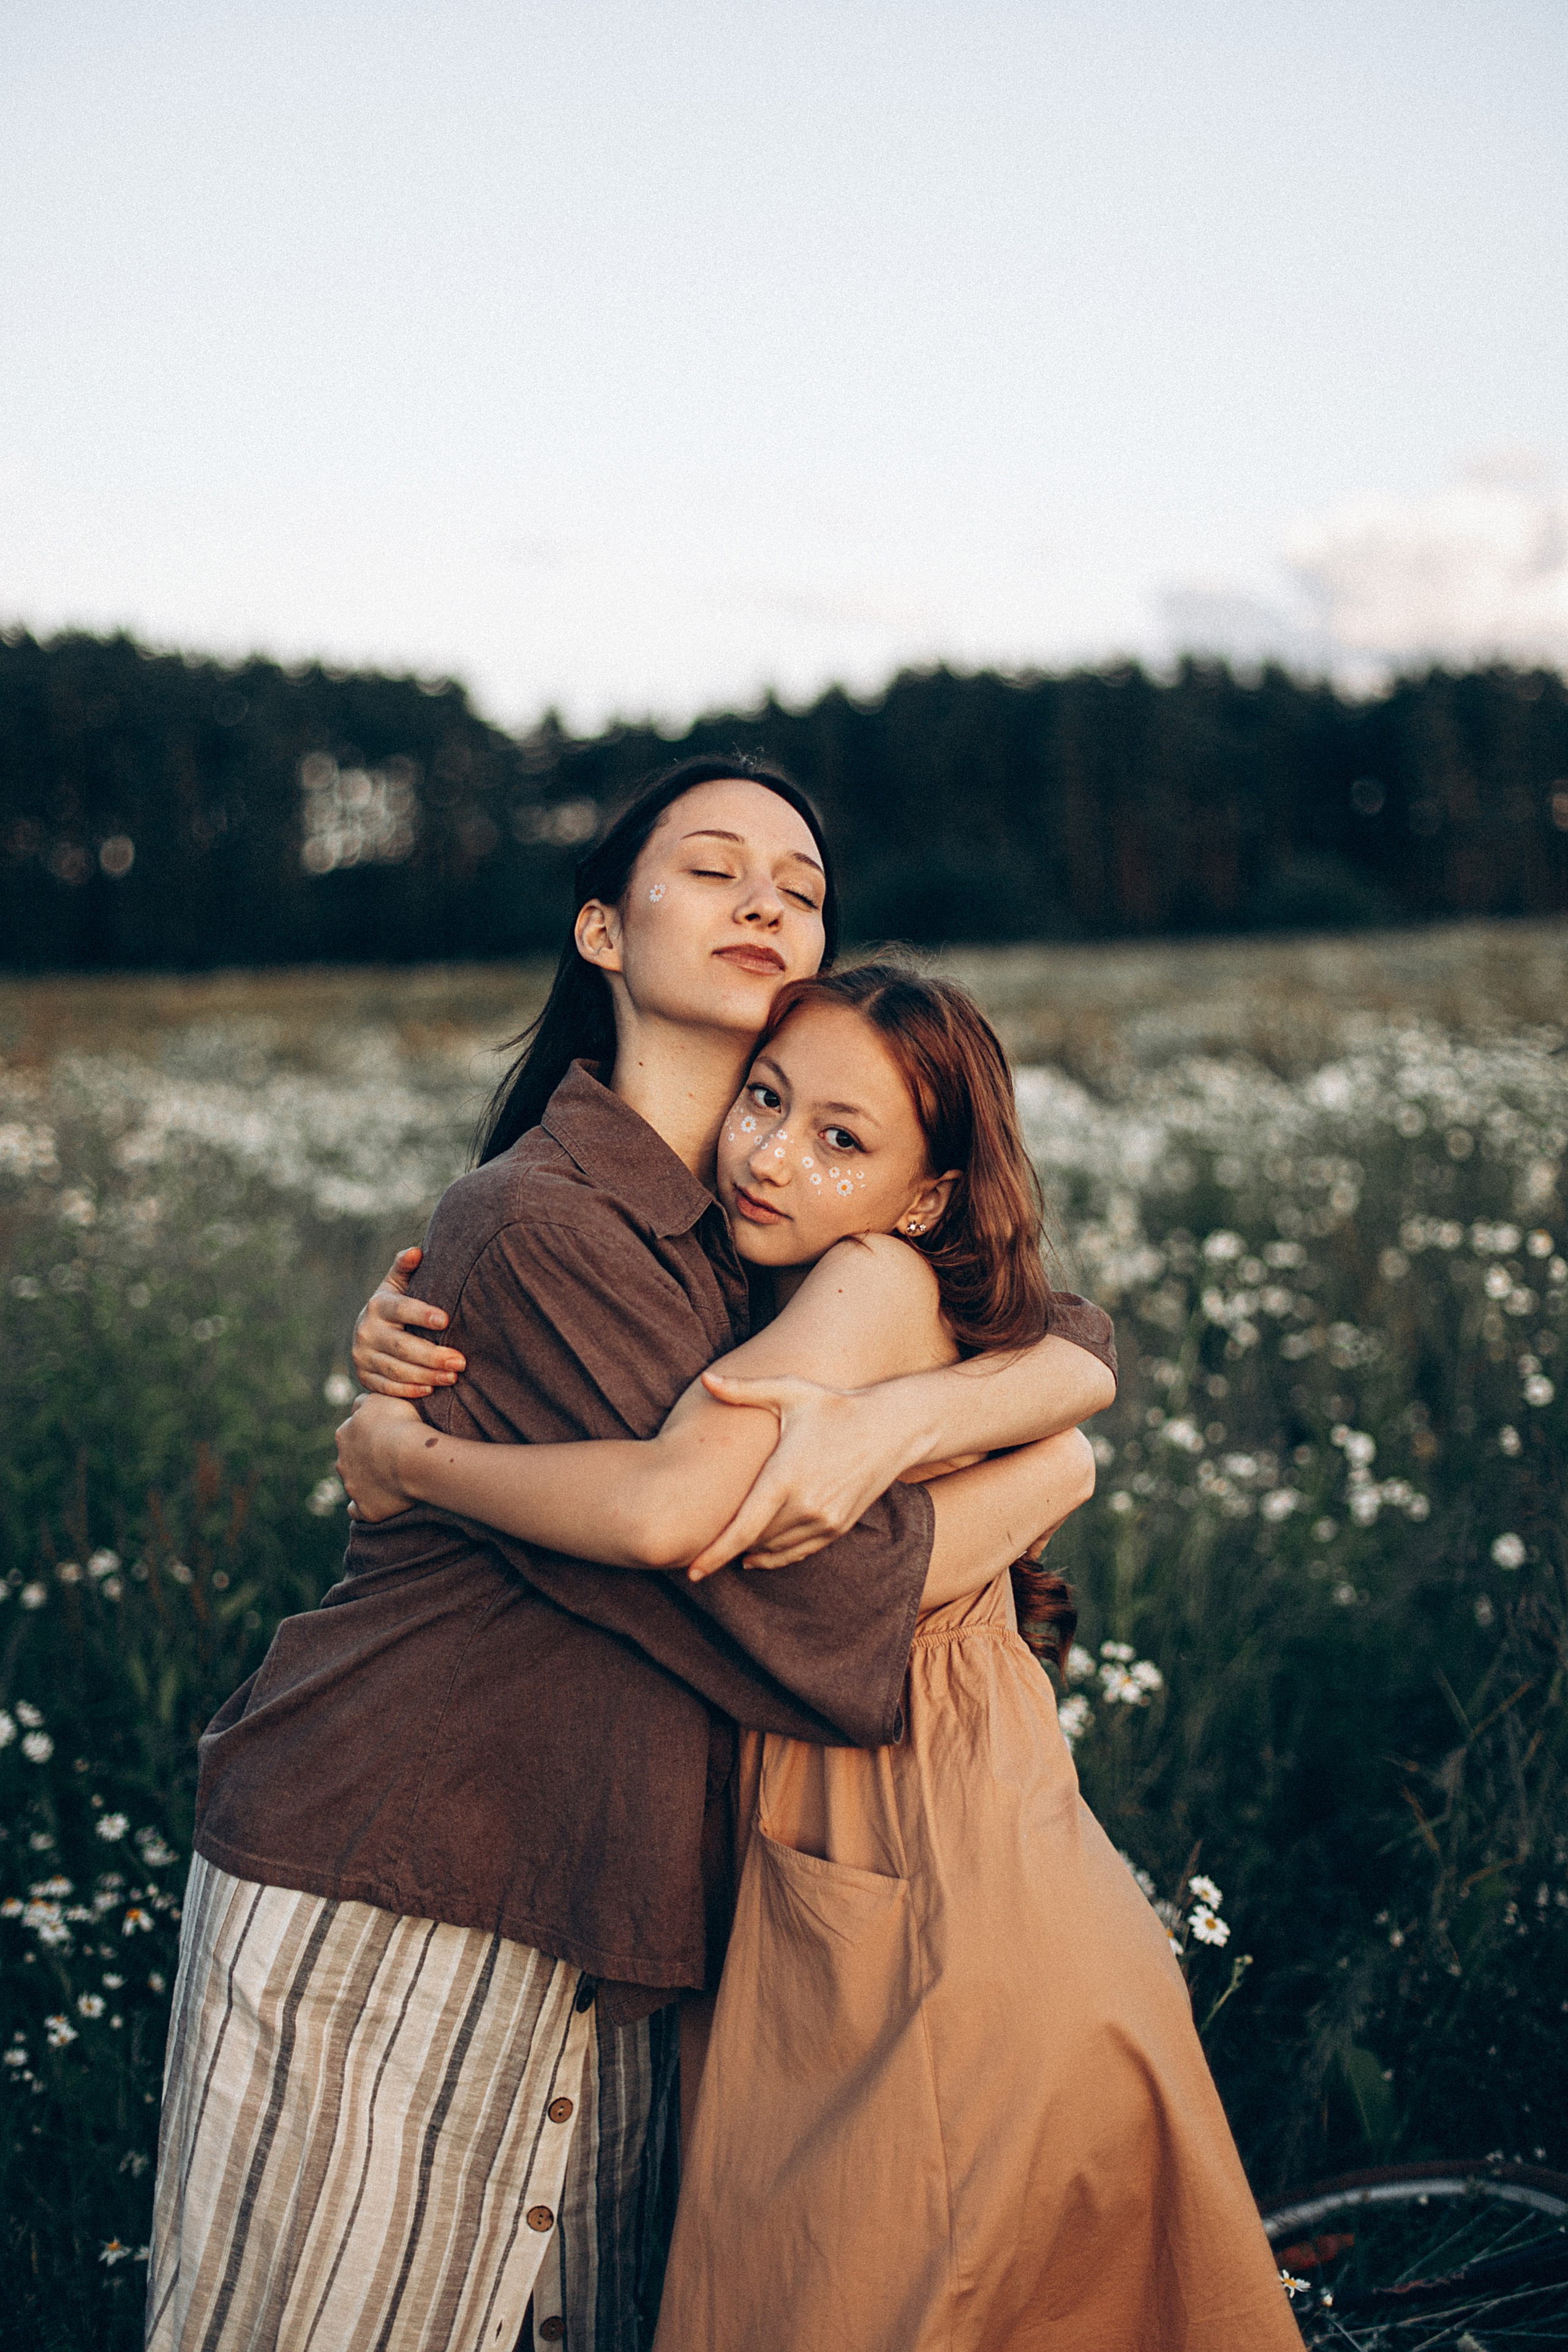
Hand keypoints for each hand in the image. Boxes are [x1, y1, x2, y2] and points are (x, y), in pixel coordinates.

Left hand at [335, 1394, 425, 1520]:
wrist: (412, 1456)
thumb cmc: (400, 1424)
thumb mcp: (380, 1398)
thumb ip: (365, 1400)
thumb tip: (358, 1404)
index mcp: (344, 1434)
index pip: (352, 1433)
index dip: (370, 1434)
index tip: (389, 1435)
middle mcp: (342, 1462)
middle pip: (351, 1459)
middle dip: (366, 1459)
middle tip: (392, 1457)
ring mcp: (352, 1487)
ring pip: (354, 1484)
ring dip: (368, 1481)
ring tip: (393, 1479)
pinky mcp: (365, 1508)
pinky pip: (358, 1511)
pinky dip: (364, 1507)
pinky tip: (376, 1502)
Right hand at [351, 1247, 465, 1397]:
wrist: (368, 1331)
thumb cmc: (396, 1306)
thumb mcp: (398, 1284)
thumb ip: (406, 1268)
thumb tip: (417, 1251)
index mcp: (378, 1305)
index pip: (400, 1309)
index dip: (421, 1314)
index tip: (446, 1320)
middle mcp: (366, 1331)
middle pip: (401, 1346)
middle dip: (432, 1355)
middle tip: (460, 1361)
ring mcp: (363, 1356)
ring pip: (396, 1370)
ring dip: (426, 1375)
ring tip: (453, 1377)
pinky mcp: (364, 1376)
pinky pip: (387, 1387)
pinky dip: (409, 1390)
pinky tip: (431, 1390)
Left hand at [686, 1372, 907, 1577]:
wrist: (892, 1427)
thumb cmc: (835, 1405)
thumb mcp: (790, 1392)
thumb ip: (744, 1390)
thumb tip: (705, 1379)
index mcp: (785, 1476)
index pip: (743, 1528)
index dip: (714, 1554)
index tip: (692, 1572)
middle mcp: (805, 1505)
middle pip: (755, 1542)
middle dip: (728, 1545)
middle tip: (700, 1545)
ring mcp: (825, 1520)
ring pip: (776, 1550)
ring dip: (751, 1551)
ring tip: (726, 1549)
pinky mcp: (838, 1527)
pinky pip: (799, 1552)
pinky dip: (776, 1556)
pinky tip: (757, 1555)